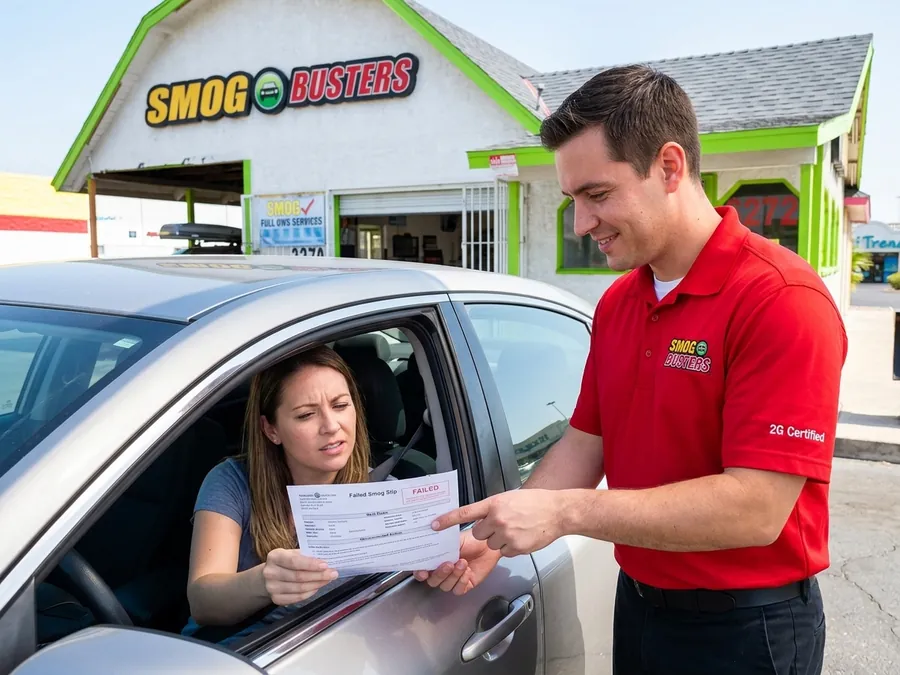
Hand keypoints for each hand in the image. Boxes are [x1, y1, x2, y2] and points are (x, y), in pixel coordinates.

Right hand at [262, 549, 337, 605]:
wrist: (270, 575)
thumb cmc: (285, 561)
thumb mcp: (292, 553)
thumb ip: (306, 555)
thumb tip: (325, 559)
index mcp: (274, 556)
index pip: (294, 561)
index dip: (311, 564)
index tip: (325, 565)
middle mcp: (270, 572)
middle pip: (299, 576)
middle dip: (318, 575)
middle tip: (333, 573)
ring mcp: (272, 587)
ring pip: (299, 588)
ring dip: (317, 584)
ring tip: (328, 580)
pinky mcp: (276, 599)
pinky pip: (297, 598)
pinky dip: (310, 593)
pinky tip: (317, 587)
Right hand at [413, 530, 500, 594]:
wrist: (487, 545)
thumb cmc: (470, 541)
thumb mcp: (452, 540)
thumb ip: (439, 545)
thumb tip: (429, 544)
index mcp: (436, 560)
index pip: (422, 570)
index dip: (419, 573)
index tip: (423, 571)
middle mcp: (443, 572)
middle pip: (433, 581)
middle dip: (439, 574)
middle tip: (448, 564)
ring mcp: (453, 579)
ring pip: (445, 586)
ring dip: (453, 575)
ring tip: (462, 562)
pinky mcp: (465, 585)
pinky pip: (458, 590)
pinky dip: (462, 581)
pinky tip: (467, 570)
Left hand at [432, 490, 566, 556]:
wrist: (557, 511)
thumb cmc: (534, 503)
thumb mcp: (509, 499)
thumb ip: (492, 508)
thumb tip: (481, 519)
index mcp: (494, 504)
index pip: (465, 513)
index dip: (447, 520)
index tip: (433, 525)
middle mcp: (498, 519)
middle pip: (478, 534)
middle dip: (486, 532)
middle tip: (501, 525)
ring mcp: (506, 534)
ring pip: (491, 544)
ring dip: (499, 540)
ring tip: (516, 530)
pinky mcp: (516, 548)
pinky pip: (504, 552)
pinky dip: (511, 547)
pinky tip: (522, 537)